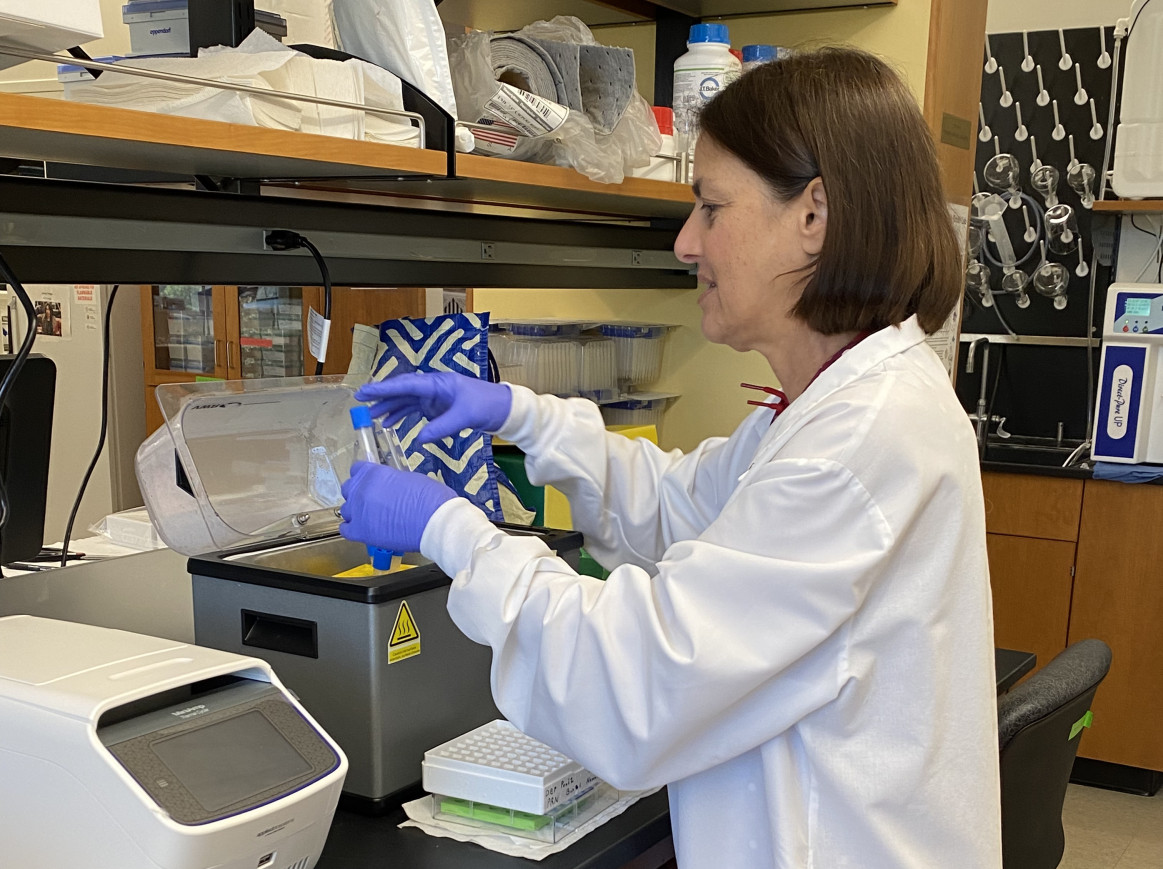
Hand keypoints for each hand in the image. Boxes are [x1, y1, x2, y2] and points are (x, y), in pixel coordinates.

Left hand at [339, 462, 455, 553]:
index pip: (357, 469)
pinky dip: (353, 528)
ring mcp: (358, 512)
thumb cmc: (430, 497)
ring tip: (372, 516)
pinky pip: (345, 529)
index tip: (373, 481)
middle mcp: (360, 491)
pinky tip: (366, 528)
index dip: (365, 476)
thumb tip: (388, 487)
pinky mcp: (360, 532)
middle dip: (359, 493)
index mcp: (373, 473)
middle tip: (374, 499)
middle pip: (348, 489)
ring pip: (346, 509)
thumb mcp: (409, 478)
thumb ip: (391, 481)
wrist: (434, 521)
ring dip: (357, 511)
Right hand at [355, 371, 511, 443]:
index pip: (405, 385)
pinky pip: (414, 409)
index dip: (383, 388)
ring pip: (406, 400)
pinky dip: (402, 415)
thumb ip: (441, 427)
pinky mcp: (438, 407)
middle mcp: (433, 387)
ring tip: (372, 418)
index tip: (364, 392)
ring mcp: (435, 397)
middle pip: (402, 390)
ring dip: (389, 408)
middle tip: (360, 403)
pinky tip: (390, 424)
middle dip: (381, 397)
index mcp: (438, 383)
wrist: (503, 409)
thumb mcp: (465, 416)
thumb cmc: (486, 405)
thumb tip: (419, 439)